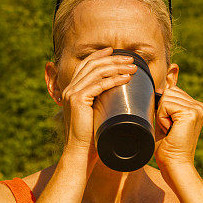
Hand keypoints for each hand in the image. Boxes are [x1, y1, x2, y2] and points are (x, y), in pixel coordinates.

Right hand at [60, 47, 138, 168]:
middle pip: (92, 65)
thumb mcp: (95, 113)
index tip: (114, 51)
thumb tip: (117, 91)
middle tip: (130, 60)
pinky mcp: (78, 100)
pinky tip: (126, 78)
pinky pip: (99, 85)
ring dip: (117, 67)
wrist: (80, 151)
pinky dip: (114, 79)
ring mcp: (72, 93)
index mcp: (72, 90)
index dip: (100, 55)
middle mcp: (70, 89)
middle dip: (113, 59)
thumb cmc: (91, 136)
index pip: (85, 65)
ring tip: (132, 68)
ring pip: (97, 72)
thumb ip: (100, 100)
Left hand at [154, 85, 202, 172]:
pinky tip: (170, 130)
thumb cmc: (167, 146)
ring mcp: (197, 108)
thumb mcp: (165, 117)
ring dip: (161, 114)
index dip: (163, 106)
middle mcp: (199, 106)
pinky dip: (162, 117)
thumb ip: (168, 97)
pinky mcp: (192, 113)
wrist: (174, 164)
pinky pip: (165, 104)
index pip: (172, 91)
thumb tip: (173, 68)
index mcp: (196, 106)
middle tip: (168, 129)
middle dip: (161, 110)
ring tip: (170, 130)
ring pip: (165, 96)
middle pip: (168, 91)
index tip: (169, 125)